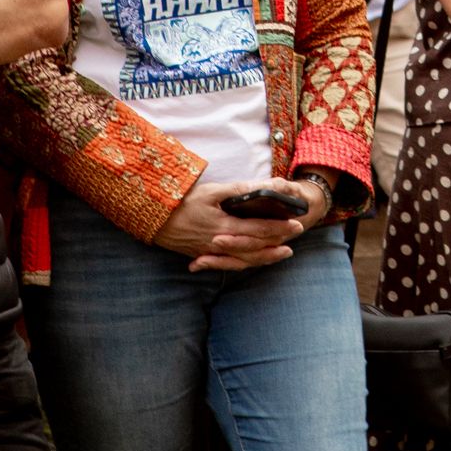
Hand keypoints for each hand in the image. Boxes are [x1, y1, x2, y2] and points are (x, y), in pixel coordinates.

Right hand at [152, 177, 304, 272]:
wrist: (154, 219)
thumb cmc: (183, 202)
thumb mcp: (211, 192)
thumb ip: (237, 191)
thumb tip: (260, 187)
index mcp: (224, 227)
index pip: (258, 229)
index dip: (279, 228)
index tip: (296, 224)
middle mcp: (220, 244)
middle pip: (255, 247)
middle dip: (277, 242)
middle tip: (295, 239)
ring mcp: (211, 253)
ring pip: (243, 259)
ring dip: (265, 257)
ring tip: (282, 253)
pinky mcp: (203, 255)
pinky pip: (228, 264)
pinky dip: (244, 263)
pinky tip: (253, 260)